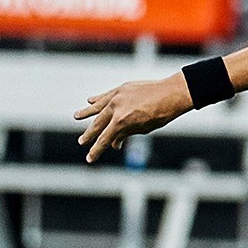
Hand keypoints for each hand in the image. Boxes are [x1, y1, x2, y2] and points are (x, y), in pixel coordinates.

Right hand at [74, 77, 192, 162]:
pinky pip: (106, 95)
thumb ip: (126, 134)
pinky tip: (90, 101)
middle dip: (89, 134)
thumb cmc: (160, 114)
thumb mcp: (143, 129)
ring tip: (76, 116)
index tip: (89, 158)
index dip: (96, 150)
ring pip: (98, 107)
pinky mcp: (121, 89)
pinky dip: (98, 99)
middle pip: (98, 124)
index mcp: (121, 122)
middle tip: (81, 142)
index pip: (105, 139)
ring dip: (86, 112)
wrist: (171, 93)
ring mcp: (117, 96)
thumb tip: (114, 143)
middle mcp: (116, 108)